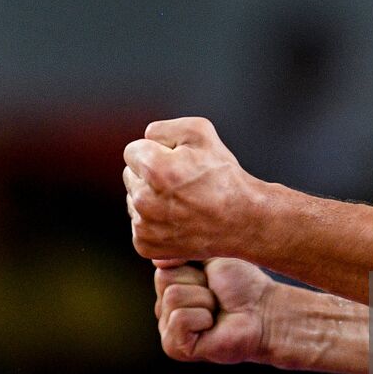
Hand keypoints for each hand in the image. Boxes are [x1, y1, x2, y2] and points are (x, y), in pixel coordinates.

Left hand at [123, 117, 260, 261]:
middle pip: (130, 176)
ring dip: (151, 198)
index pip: (132, 151)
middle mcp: (143, 200)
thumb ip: (163, 128)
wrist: (242, 220)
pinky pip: (139, 224)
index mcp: (154, 168)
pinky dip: (154, 222)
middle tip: (182, 182)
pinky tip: (178, 219)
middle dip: (150, 176)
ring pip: (134, 201)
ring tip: (183, 202)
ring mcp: (143, 226)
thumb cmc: (223, 175)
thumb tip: (145, 139)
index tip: (177, 162)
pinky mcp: (145, 245)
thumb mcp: (200, 131)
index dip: (155, 152)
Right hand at [153, 258, 274, 363]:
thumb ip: (182, 253)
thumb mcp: (210, 257)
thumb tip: (157, 259)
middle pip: (165, 279)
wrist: (263, 311)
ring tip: (217, 310)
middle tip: (216, 296)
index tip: (210, 276)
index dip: (192, 265)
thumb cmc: (241, 285)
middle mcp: (163, 307)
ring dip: (204, 299)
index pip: (163, 264)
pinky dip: (203, 317)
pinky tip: (213, 325)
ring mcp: (167, 328)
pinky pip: (179, 318)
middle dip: (198, 281)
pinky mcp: (175, 347)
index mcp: (169, 285)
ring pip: (173, 296)